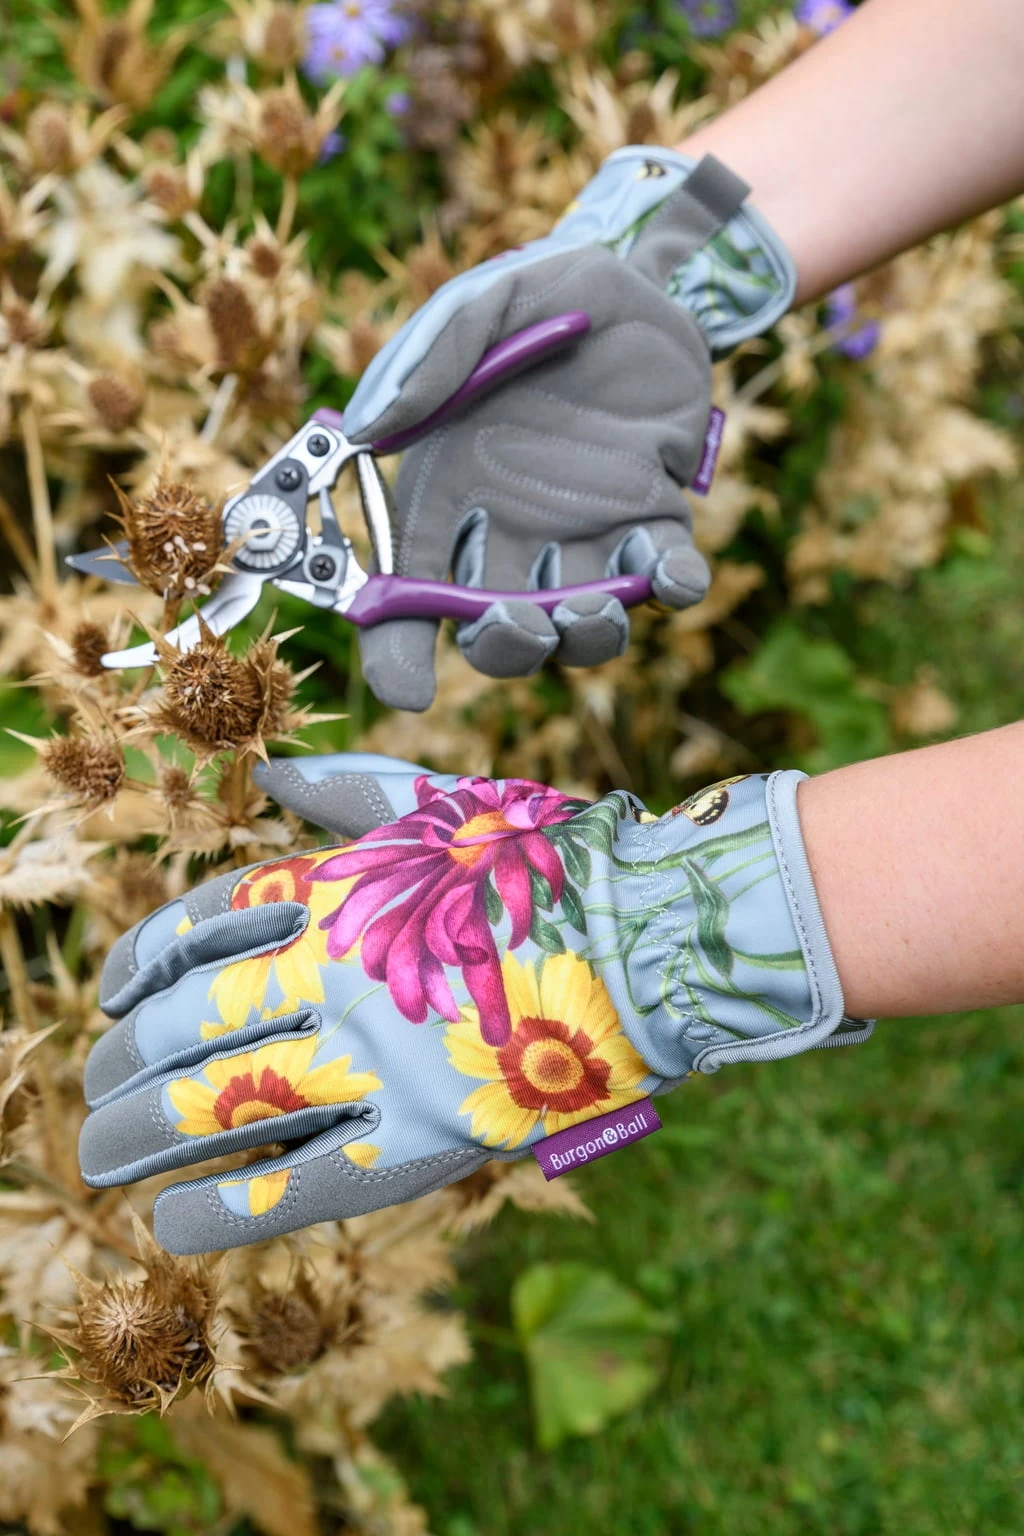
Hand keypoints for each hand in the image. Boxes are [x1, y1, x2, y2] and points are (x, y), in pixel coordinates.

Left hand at [80, 752, 853, 1252]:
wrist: (659, 930)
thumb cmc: (550, 862)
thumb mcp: (440, 805)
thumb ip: (343, 794)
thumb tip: (266, 775)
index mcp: (341, 888)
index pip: (199, 927)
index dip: (140, 965)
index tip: (113, 996)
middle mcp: (343, 969)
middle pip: (192, 1023)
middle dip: (121, 1067)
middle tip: (90, 1099)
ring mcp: (383, 1056)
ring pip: (225, 1103)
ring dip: (143, 1134)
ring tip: (101, 1158)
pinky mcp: (431, 1135)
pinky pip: (307, 1181)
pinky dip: (227, 1207)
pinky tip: (173, 1224)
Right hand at [343, 149, 795, 709]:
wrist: (643, 275)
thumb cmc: (540, 295)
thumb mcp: (477, 306)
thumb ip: (426, 361)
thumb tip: (366, 430)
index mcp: (450, 494)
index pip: (409, 594)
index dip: (399, 652)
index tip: (408, 690)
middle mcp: (512, 529)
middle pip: (497, 630)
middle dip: (505, 648)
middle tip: (520, 622)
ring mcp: (588, 530)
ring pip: (580, 625)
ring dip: (585, 636)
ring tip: (596, 605)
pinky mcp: (655, 515)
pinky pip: (665, 577)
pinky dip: (672, 588)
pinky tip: (670, 571)